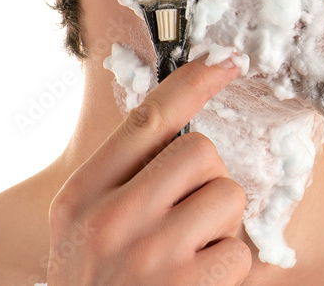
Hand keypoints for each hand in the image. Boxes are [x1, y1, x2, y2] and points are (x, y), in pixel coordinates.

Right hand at [47, 58, 249, 284]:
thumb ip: (126, 179)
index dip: (193, 82)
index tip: (228, 60)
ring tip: (192, 257)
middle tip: (188, 219)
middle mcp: (108, 220)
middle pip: (201, 151)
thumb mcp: (87, 229)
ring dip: (223, 226)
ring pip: (229, 196)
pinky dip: (231, 270)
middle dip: (209, 180)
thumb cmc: (103, 285)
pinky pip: (241, 250)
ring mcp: (148, 256)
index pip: (147, 119)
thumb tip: (186, 124)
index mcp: (83, 196)